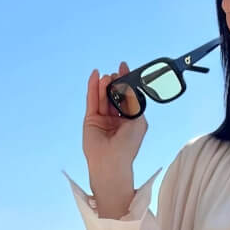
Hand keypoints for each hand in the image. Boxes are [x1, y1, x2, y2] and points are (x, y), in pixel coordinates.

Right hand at [82, 63, 148, 191]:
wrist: (112, 162)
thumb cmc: (128, 146)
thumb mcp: (138, 121)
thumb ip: (134, 103)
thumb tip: (129, 87)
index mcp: (130, 120)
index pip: (127, 96)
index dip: (126, 82)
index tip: (125, 67)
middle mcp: (116, 118)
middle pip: (114, 94)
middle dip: (115, 83)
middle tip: (116, 74)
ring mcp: (103, 118)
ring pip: (102, 96)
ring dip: (104, 85)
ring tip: (107, 77)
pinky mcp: (91, 119)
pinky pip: (92, 100)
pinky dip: (93, 87)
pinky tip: (95, 76)